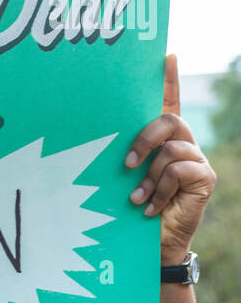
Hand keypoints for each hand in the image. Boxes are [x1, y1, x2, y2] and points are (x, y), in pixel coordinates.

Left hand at [124, 55, 216, 264]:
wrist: (152, 247)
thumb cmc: (133, 212)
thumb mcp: (124, 181)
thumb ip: (123, 157)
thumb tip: (97, 135)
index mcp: (163, 141)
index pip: (169, 102)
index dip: (169, 79)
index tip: (166, 55)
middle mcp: (183, 145)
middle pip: (169, 120)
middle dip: (144, 139)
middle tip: (127, 165)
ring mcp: (196, 160)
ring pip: (172, 149)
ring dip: (149, 177)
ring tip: (136, 199)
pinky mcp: (204, 179)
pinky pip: (180, 171)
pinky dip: (161, 190)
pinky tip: (151, 209)